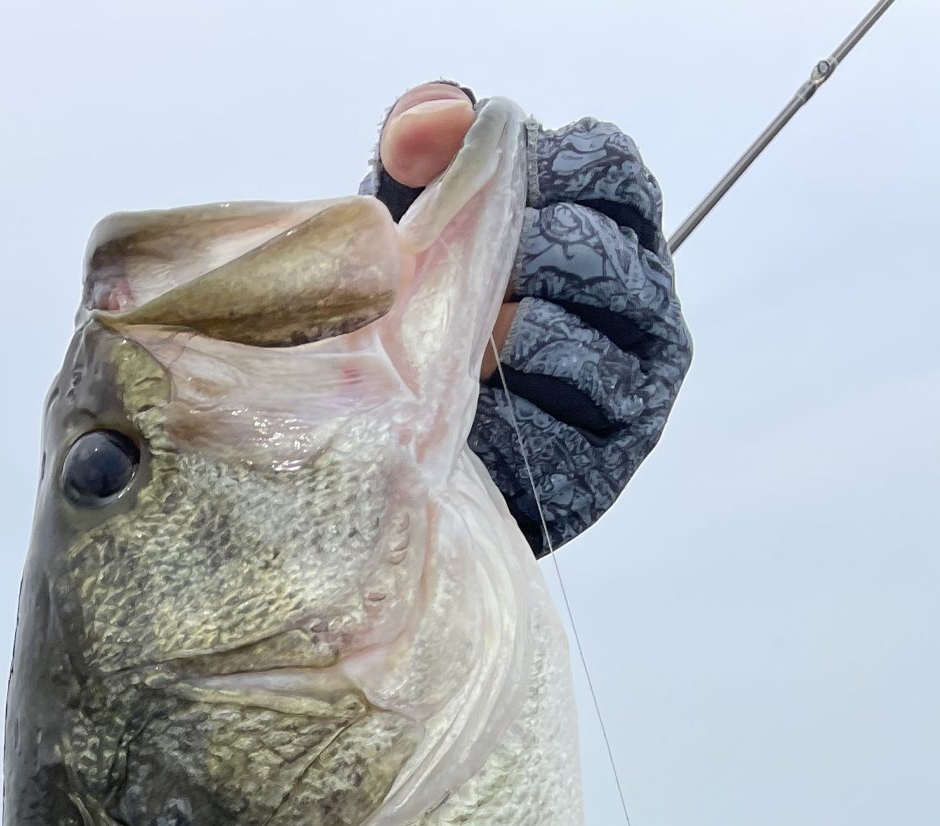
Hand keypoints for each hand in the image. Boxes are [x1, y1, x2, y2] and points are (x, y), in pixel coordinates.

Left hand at [368, 86, 692, 552]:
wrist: (419, 461)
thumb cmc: (433, 327)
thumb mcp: (422, 227)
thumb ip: (428, 156)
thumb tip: (427, 126)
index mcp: (614, 225)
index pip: (611, 166)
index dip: (542, 168)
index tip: (480, 192)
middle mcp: (644, 298)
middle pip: (597, 253)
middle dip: (513, 265)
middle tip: (458, 287)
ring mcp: (638, 380)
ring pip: (582, 348)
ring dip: (505, 349)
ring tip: (457, 356)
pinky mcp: (610, 459)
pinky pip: (562, 433)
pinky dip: (506, 425)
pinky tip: (469, 423)